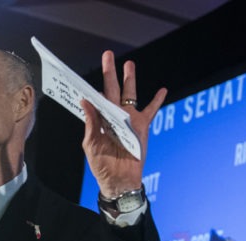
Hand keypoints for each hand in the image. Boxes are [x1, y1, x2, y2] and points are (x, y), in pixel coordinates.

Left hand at [81, 50, 166, 199]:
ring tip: (129, 65)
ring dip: (130, 80)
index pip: (95, 98)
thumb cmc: (102, 166)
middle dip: (110, 73)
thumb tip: (85, 101)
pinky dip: (157, 101)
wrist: (119, 181)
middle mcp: (113, 117)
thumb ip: (91, 123)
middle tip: (108, 55)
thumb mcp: (91, 144)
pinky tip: (162, 90)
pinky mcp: (141, 127)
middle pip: (113, 90)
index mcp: (99, 120)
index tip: (83, 73)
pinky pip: (151, 111)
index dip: (91, 85)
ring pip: (130, 95)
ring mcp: (128, 120)